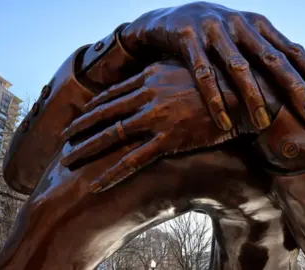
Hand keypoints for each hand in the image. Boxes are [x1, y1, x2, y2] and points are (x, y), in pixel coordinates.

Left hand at [60, 60, 240, 191]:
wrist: (243, 94)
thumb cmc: (215, 80)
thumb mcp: (183, 67)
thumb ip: (159, 72)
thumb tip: (143, 77)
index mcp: (149, 76)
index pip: (110, 94)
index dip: (90, 108)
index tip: (78, 117)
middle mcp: (147, 96)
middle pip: (103, 114)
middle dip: (78, 128)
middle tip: (61, 139)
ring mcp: (156, 118)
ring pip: (112, 136)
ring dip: (86, 149)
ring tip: (67, 160)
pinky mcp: (168, 141)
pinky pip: (134, 161)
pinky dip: (112, 173)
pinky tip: (96, 183)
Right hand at [120, 2, 304, 130]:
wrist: (169, 18)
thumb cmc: (213, 35)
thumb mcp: (241, 36)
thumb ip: (265, 51)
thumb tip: (298, 81)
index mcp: (258, 25)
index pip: (292, 50)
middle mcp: (240, 25)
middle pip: (273, 59)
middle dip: (295, 89)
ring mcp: (214, 31)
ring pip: (239, 68)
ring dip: (253, 97)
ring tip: (264, 125)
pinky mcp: (188, 40)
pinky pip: (204, 74)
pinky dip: (214, 99)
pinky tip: (224, 121)